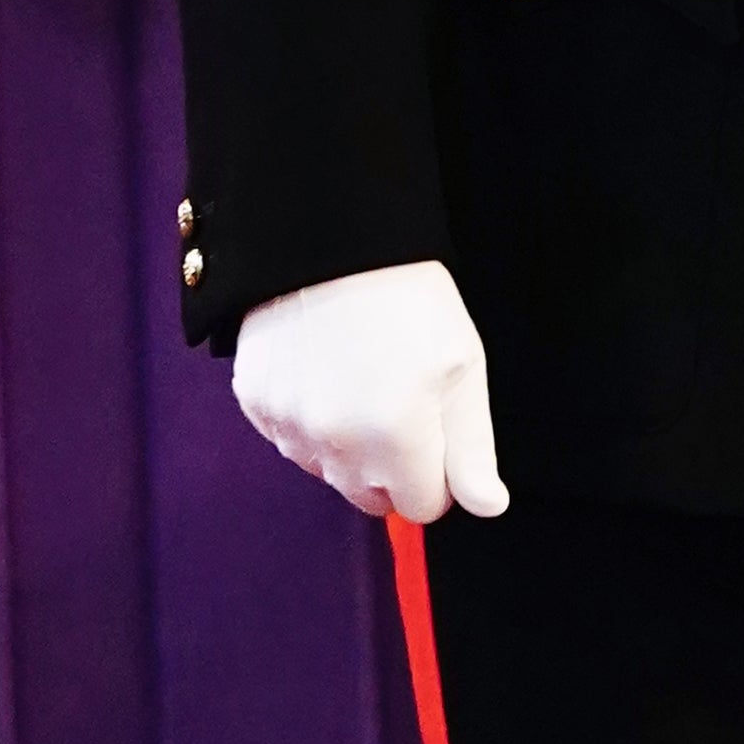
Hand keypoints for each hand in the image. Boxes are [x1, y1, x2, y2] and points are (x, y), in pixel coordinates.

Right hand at [233, 257, 509, 522]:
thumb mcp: (462, 361)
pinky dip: (308, 418)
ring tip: (360, 374)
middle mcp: (337, 447)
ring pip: (329, 471)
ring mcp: (290, 428)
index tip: (436, 423)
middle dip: (392, 465)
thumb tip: (487, 506)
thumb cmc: (408, 295)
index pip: (422, 506)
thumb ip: (473, 447)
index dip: (437, 469)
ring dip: (348, 444)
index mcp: (396, 439)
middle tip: (400, 398)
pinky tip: (323, 368)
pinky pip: (290, 438)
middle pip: (373, 497)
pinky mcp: (256, 404)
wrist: (328, 237)